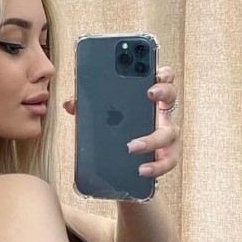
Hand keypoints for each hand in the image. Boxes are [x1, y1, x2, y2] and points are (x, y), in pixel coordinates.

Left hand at [62, 66, 181, 178]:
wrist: (126, 167)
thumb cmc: (118, 134)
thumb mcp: (103, 118)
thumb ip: (88, 108)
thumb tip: (70, 104)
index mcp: (150, 102)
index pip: (162, 79)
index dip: (162, 72)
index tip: (154, 71)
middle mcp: (163, 116)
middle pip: (171, 97)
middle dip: (163, 91)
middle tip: (149, 93)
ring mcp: (168, 138)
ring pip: (169, 135)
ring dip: (151, 140)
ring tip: (132, 147)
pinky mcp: (166, 158)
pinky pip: (166, 162)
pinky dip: (156, 167)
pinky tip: (142, 170)